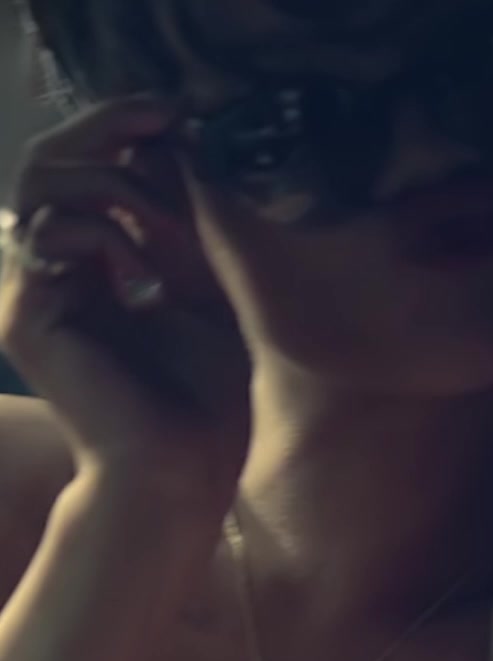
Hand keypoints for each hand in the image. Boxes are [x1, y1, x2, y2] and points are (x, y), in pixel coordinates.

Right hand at [0, 96, 248, 512]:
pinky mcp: (25, 316)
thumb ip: (191, 218)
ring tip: (172, 234)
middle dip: (104, 127)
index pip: (81, 162)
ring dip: (118, 189)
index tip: (177, 110)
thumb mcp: (211, 283)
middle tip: (162, 119)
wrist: (188, 462)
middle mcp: (51, 265)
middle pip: (45, 158)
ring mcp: (32, 289)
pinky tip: (150, 287)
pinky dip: (110, 242)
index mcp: (91, 254)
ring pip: (41, 185)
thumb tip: (180, 139)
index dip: (119, 124)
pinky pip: (48, 239)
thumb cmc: (207, 384)